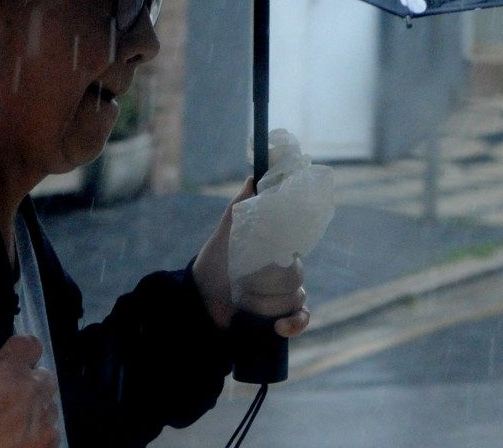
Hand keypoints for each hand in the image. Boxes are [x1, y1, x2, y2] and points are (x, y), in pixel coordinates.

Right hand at [0, 314, 60, 447]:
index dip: (22, 353)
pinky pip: (54, 429)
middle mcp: (33, 388)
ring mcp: (44, 416)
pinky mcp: (49, 439)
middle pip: (45, 374)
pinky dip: (41, 431)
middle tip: (10, 397)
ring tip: (13, 420)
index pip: (32, 343)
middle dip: (32, 382)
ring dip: (37, 407)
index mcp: (11, 367)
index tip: (12, 363)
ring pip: (50, 403)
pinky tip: (21, 435)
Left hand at [192, 177, 311, 337]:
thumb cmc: (216, 260)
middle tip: (245, 280)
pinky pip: (301, 318)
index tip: (276, 253)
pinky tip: (278, 326)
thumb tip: (256, 176)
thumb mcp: (227, 231)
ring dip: (269, 302)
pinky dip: (294, 323)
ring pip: (297, 297)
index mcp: (277, 245)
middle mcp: (285, 268)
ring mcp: (285, 292)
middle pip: (297, 275)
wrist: (200, 299)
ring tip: (245, 301)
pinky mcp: (282, 315)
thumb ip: (242, 204)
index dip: (288, 251)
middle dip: (270, 281)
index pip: (297, 244)